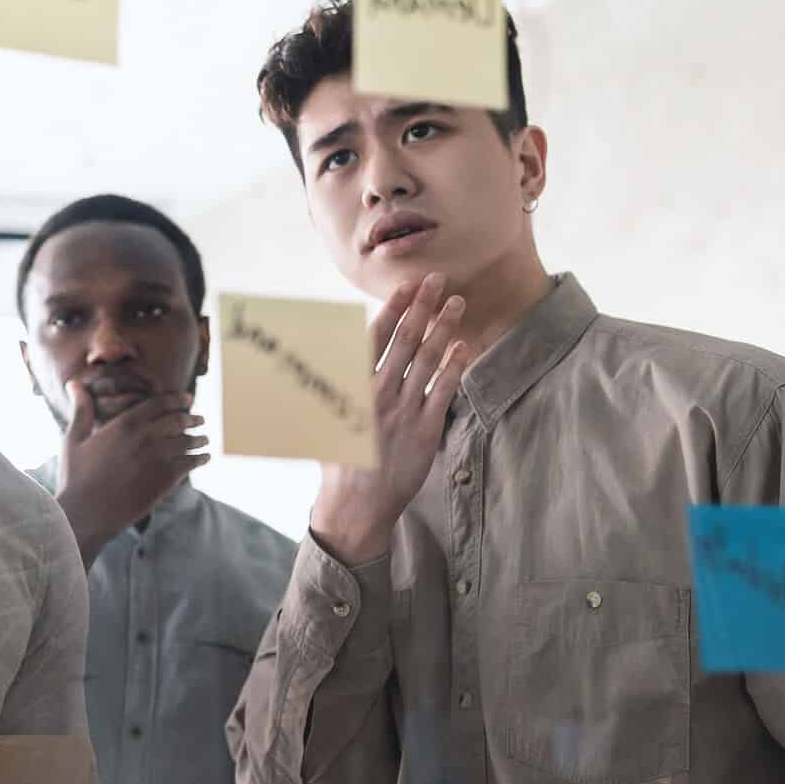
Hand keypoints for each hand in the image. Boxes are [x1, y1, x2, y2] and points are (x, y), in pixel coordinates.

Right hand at [53, 385, 205, 563]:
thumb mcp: (74, 439)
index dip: (177, 399)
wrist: (86, 513)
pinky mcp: (167, 479)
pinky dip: (201, 458)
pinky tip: (204, 458)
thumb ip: (81, 409)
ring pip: (189, 442)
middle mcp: (146, 437)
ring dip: (199, 439)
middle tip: (200, 419)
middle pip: (179, 420)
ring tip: (204, 439)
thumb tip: (74, 382)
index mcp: (125, 424)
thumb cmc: (76, 476)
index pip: (160, 403)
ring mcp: (159, 458)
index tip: (188, 399)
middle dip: (193, 418)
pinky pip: (191, 463)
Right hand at [308, 272, 471, 565]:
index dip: (392, 309)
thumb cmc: (337, 459)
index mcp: (350, 388)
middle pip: (404, 341)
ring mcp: (402, 411)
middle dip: (421, 307)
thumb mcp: (320, 418)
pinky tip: (463, 347)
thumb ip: (327, 386)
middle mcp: (377, 394)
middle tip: (437, 280)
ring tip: (457, 304)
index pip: (374, 339)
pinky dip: (453, 367)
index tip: (405, 286)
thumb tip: (321, 354)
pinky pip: (442, 392)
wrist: (355, 503)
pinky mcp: (424, 430)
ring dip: (442, 328)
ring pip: (426, 360)